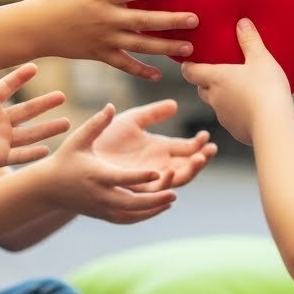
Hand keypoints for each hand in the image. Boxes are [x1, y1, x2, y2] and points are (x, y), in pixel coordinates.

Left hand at [0, 64, 69, 181]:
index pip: (7, 88)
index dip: (19, 77)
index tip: (34, 67)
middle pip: (27, 110)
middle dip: (45, 103)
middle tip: (62, 96)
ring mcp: (1, 139)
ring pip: (30, 133)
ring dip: (48, 128)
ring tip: (67, 122)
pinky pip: (20, 155)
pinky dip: (33, 153)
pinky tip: (48, 149)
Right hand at [30, 0, 199, 80]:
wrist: (32, 28)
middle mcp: (106, 18)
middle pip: (145, 21)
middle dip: (172, 21)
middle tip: (195, 19)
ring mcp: (104, 39)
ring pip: (140, 45)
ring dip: (166, 47)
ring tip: (189, 48)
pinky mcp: (99, 55)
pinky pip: (124, 64)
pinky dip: (141, 70)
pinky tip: (159, 74)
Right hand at [40, 104, 181, 222]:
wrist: (48, 188)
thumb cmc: (65, 159)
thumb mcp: (78, 139)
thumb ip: (96, 124)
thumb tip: (111, 105)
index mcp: (96, 175)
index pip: (121, 178)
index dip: (140, 176)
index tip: (158, 171)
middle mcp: (100, 194)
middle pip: (130, 202)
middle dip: (153, 200)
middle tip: (174, 193)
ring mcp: (102, 208)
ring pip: (131, 214)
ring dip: (153, 209)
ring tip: (171, 199)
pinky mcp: (103, 215)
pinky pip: (127, 219)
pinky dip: (144, 216)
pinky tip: (160, 207)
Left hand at [93, 98, 217, 189]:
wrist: (84, 153)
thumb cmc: (106, 137)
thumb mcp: (132, 120)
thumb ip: (153, 113)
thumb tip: (175, 104)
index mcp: (161, 148)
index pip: (187, 149)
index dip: (199, 144)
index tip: (206, 135)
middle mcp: (159, 164)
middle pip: (188, 166)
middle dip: (201, 159)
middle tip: (210, 150)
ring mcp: (150, 177)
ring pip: (177, 179)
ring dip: (190, 171)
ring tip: (198, 159)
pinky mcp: (137, 186)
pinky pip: (155, 189)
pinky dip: (165, 182)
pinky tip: (170, 172)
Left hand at [182, 18, 289, 144]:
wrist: (274, 125)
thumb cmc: (266, 88)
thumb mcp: (261, 59)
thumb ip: (250, 40)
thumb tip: (242, 23)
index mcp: (215, 79)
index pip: (190, 72)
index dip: (188, 66)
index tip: (189, 61)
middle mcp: (214, 99)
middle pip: (201, 89)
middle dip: (206, 82)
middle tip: (217, 73)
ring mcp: (224, 117)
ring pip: (217, 105)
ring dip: (223, 98)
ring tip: (239, 90)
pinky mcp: (236, 131)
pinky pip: (232, 119)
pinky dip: (237, 113)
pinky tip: (252, 109)